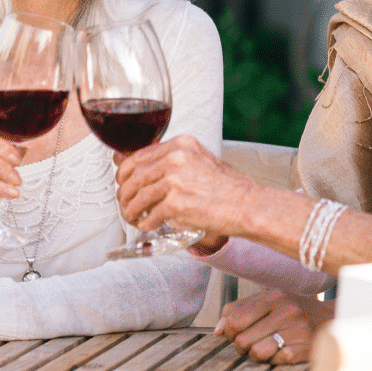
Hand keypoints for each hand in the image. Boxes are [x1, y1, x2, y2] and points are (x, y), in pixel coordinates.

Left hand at [115, 136, 256, 236]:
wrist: (248, 205)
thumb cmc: (228, 187)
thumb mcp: (200, 161)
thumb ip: (173, 162)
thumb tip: (140, 170)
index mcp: (181, 145)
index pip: (139, 155)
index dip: (124, 172)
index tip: (123, 183)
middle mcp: (177, 158)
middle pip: (134, 176)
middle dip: (124, 193)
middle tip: (125, 203)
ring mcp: (176, 181)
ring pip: (138, 197)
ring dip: (130, 210)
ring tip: (133, 217)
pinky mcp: (177, 204)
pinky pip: (150, 215)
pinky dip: (146, 223)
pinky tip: (149, 225)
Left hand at [215, 289, 334, 364]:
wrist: (334, 318)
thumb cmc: (295, 311)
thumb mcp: (271, 301)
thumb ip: (241, 309)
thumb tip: (217, 330)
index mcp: (274, 297)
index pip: (235, 320)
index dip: (230, 332)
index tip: (237, 334)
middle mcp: (286, 311)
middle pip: (242, 339)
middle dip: (242, 346)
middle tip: (252, 343)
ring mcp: (299, 329)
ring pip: (257, 353)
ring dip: (258, 356)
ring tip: (268, 349)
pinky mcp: (308, 347)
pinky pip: (278, 361)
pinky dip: (276, 360)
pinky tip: (284, 352)